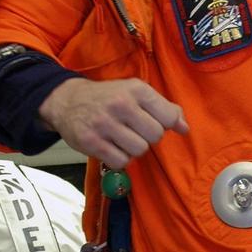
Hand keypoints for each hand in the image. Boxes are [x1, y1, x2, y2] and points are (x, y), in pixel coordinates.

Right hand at [38, 77, 188, 167]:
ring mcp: (104, 124)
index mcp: (136, 90)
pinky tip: (111, 146)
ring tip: (122, 138)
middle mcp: (121, 104)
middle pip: (155, 136)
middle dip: (148, 137)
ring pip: (139, 150)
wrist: (67, 101)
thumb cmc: (109, 98)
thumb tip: (185, 128)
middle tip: (134, 130)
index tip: (155, 122)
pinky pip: (120, 161)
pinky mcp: (91, 142)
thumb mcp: (136, 93)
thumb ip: (164, 108)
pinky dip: (119, 158)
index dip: (166, 124)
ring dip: (133, 149)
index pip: (169, 116)